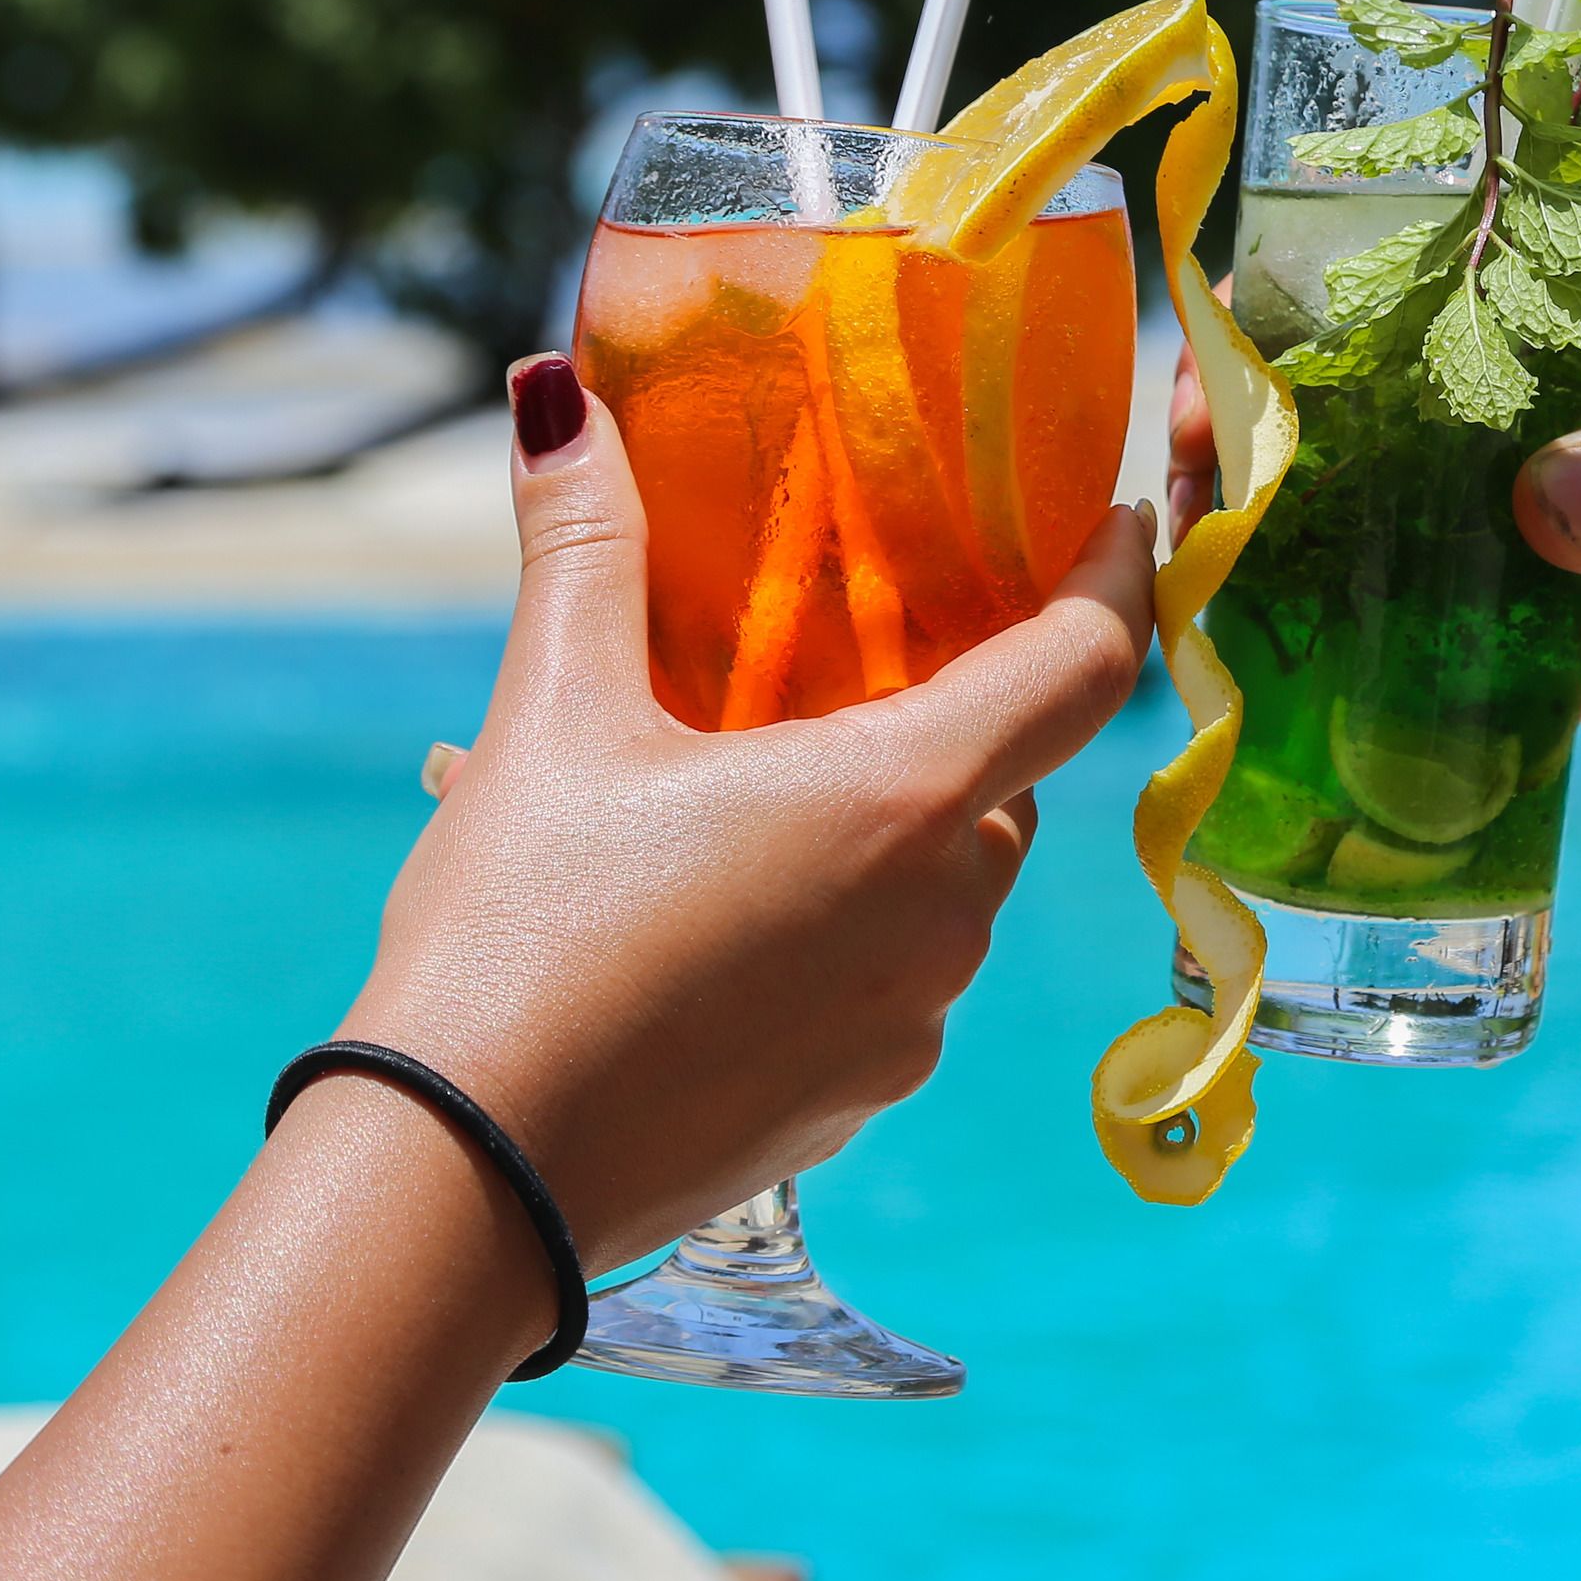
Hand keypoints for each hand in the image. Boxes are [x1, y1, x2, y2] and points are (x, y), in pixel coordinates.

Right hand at [352, 359, 1155, 1272]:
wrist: (462, 1187)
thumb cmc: (519, 937)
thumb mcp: (551, 719)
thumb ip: (584, 545)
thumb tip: (556, 394)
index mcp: (905, 802)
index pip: (1082, 667)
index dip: (1115, 579)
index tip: (1118, 518)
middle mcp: (941, 917)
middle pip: (994, 777)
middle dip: (928, 715)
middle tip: (821, 670)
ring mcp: (907, 1025)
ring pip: (928, 881)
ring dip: (852, 825)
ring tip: (690, 796)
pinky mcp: (854, 1103)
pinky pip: (873, 979)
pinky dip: (811, 928)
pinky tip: (673, 912)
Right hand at [1163, 233, 1580, 791]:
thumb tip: (1543, 513)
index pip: (1471, 279)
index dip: (1341, 307)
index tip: (1235, 348)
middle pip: (1418, 419)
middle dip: (1299, 450)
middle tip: (1186, 497)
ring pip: (1437, 547)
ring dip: (1331, 571)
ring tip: (1207, 599)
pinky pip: (1495, 669)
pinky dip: (1411, 687)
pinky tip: (1313, 708)